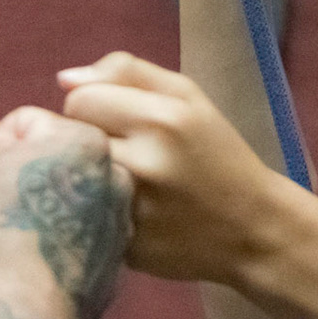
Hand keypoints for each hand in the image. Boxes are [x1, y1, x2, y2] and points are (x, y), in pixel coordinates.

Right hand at [0, 106, 133, 318]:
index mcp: (85, 140)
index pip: (21, 126)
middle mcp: (116, 176)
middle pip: (44, 164)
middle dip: (15, 184)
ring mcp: (120, 222)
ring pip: (58, 202)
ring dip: (34, 215)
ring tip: (11, 247)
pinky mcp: (117, 262)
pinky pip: (72, 239)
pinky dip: (52, 248)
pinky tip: (30, 271)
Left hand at [57, 53, 283, 285]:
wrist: (253, 229)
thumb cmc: (218, 154)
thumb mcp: (188, 97)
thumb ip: (127, 72)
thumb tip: (64, 79)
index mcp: (162, 119)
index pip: (78, 100)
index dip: (91, 107)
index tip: (116, 121)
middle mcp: (143, 164)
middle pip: (67, 139)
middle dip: (87, 141)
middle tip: (122, 153)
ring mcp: (130, 210)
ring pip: (68, 178)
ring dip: (85, 176)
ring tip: (122, 181)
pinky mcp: (121, 246)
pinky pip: (83, 214)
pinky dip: (96, 209)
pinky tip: (127, 211)